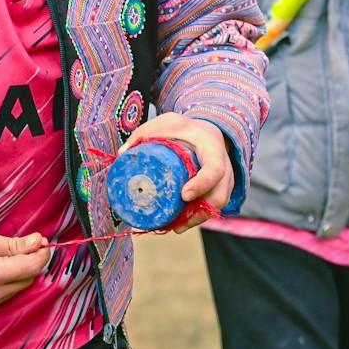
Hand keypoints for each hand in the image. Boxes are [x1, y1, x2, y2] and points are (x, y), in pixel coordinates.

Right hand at [0, 229, 50, 316]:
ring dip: (18, 274)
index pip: (29, 268)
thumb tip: (40, 242)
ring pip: (16, 290)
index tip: (43, 242)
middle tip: (25, 246)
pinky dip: (6, 284)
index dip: (41, 255)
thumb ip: (14, 245)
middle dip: (30, 263)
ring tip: (4, 257)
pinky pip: (3, 297)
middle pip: (26, 280)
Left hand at [120, 111, 233, 231]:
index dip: (202, 184)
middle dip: (199, 212)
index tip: (184, 195)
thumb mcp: (168, 122)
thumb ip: (147, 133)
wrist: (208, 131)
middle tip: (177, 223)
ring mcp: (225, 182)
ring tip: (175, 227)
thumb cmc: (187, 128)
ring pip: (216, 206)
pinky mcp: (219, 191)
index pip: (215, 170)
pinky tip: (180, 224)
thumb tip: (123, 153)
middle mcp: (225, 168)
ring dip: (196, 219)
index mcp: (213, 150)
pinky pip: (212, 208)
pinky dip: (197, 217)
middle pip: (219, 196)